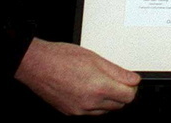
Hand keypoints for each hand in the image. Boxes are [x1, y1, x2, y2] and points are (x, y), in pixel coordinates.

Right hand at [15, 38, 139, 114]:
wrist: (37, 65)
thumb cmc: (62, 57)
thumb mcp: (95, 58)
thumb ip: (117, 71)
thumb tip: (133, 79)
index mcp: (99, 87)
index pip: (128, 96)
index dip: (132, 87)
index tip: (130, 80)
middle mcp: (90, 102)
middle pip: (119, 104)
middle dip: (121, 92)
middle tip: (117, 79)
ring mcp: (80, 110)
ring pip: (105, 109)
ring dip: (108, 98)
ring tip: (100, 81)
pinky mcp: (70, 112)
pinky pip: (90, 111)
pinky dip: (94, 103)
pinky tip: (88, 89)